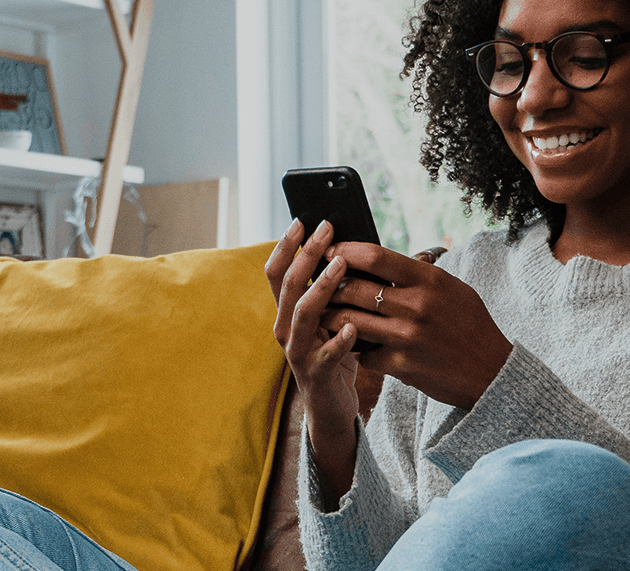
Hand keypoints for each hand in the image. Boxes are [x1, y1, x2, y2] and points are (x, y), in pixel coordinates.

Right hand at [265, 219, 363, 498]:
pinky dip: (339, 339)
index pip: (276, 272)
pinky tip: (352, 327)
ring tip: (340, 266)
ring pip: (303, 313)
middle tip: (326, 229)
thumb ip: (330, 292)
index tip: (302, 221)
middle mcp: (284, 328)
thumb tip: (347, 250)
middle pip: (289, 285)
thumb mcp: (328, 318)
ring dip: (321, 286)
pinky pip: (326, 354)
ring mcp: (297, 351)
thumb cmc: (334, 355)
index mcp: (286, 312)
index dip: (285, 246)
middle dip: (306, 254)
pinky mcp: (316, 373)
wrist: (331, 407)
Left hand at [322, 243, 512, 409]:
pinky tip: (352, 345)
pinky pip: (363, 353)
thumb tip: (376, 260)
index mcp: (429, 280)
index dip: (345, 251)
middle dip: (330, 287)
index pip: (376, 256)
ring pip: (350, 321)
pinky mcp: (401, 366)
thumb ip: (417, 276)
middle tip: (319, 287)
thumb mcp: (451, 289)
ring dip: (332, 317)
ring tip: (325, 313)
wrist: (491, 372)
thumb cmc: (470, 325)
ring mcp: (407, 337)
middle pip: (355, 288)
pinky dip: (355, 348)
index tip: (330, 252)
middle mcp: (417, 306)